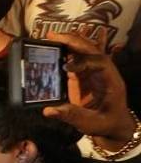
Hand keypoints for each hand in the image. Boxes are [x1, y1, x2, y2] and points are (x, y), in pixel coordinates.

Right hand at [43, 30, 134, 145]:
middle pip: (92, 50)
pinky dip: (65, 52)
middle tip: (53, 37)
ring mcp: (93, 72)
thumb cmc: (106, 124)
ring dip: (69, 43)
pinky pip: (76, 59)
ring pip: (84, 51)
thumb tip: (48, 110)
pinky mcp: (84, 76)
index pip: (100, 63)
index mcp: (111, 81)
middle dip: (74, 42)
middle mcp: (103, 72)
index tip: (66, 68)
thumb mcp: (91, 123)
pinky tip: (52, 47)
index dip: (83, 62)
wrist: (113, 126)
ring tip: (50, 37)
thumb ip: (71, 115)